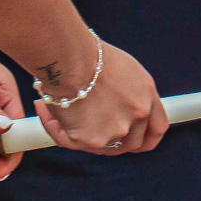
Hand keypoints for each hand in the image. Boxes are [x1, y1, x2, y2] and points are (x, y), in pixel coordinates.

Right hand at [36, 43, 168, 153]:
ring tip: (60, 109)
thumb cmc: (89, 54)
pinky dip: (55, 128)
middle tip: (89, 125)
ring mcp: (116, 131)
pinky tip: (44, 111)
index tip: (137, 141)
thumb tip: (120, 107)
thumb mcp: (125, 70)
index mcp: (147, 98)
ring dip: (81, 132)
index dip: (146, 138)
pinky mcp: (93, 140)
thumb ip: (130, 94)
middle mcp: (137, 117)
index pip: (156, 129)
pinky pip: (71, 142)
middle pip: (130, 143)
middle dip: (111, 139)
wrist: (69, 56)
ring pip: (101, 146)